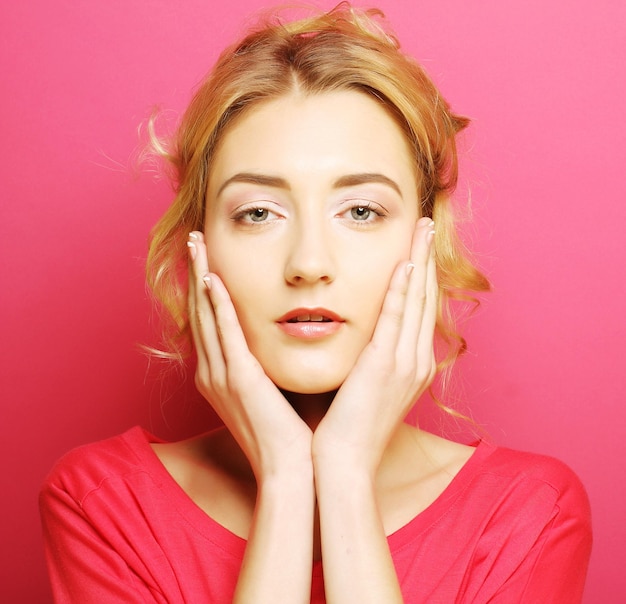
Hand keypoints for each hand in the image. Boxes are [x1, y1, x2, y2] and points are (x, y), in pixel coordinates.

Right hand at [187, 232, 312, 480]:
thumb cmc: (285, 432)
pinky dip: (218, 306)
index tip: (206, 257)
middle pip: (200, 311)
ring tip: (196, 244)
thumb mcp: (268, 391)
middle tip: (193, 238)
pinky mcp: (240, 380)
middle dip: (196, 272)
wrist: (289, 468)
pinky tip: (213, 280)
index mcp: (219, 374)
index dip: (203, 286)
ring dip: (201, 277)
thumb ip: (264, 363)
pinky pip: (226, 335)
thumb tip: (280, 337)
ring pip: (207, 315)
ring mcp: (222, 375)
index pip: (208, 321)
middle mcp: (212, 372)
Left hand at [312, 217, 437, 474]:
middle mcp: (417, 359)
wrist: (344, 463)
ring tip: (421, 228)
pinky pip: (396, 320)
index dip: (422, 272)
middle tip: (426, 223)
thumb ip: (370, 356)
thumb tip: (361, 336)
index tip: (418, 245)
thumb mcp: (366, 386)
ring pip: (416, 301)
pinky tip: (403, 264)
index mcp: (412, 363)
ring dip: (419, 261)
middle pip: (425, 297)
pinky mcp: (384, 367)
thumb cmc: (349, 425)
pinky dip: (401, 290)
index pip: (419, 307)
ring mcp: (405, 363)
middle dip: (427, 257)